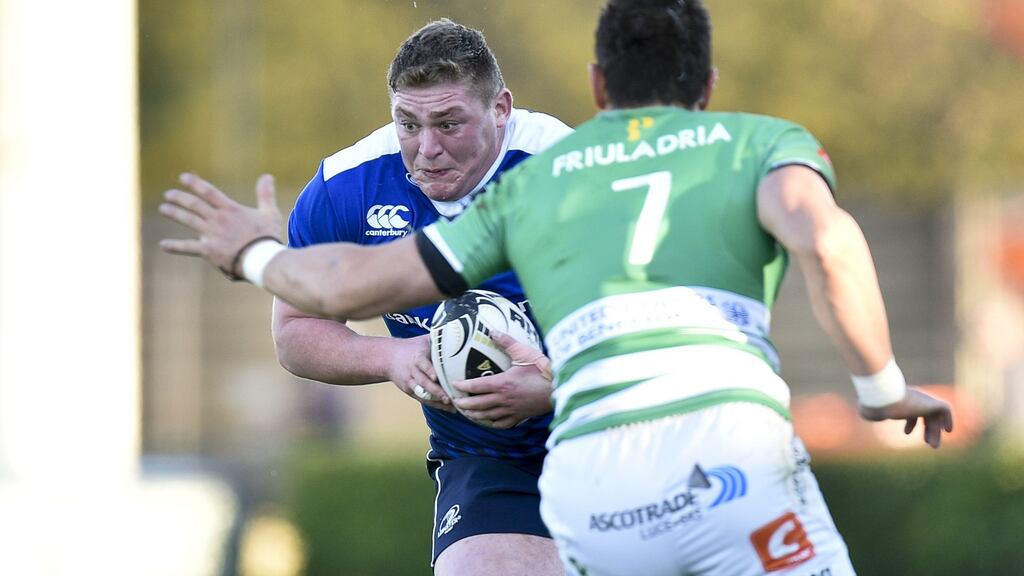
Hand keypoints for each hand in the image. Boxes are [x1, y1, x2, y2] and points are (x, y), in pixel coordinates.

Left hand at [159, 173, 283, 278]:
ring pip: (188, 220)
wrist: (261, 259)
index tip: (183, 178)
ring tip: (163, 208)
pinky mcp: (209, 250)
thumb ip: (266, 194)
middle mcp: (218, 219)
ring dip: (175, 213)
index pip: (209, 192)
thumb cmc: (267, 237)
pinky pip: (188, 248)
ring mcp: (211, 235)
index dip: (195, 183)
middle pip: (194, 205)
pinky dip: (175, 246)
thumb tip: (267, 176)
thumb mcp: (269, 213)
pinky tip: (163, 245)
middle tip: (168, 194)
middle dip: (180, 197)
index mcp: (230, 210)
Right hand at [387, 335, 453, 412]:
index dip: (429, 370)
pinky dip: (435, 404)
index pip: (422, 364)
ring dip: (437, 400)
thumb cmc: (412, 347)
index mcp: (417, 357)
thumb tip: (460, 331)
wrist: (388, 358)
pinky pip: (423, 399)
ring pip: (423, 393)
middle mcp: (412, 371)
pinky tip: (449, 408)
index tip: (436, 377)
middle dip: (436, 391)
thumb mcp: (423, 340)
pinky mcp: (410, 391)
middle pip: (423, 382)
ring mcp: (410, 382)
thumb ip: (439, 338)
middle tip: (448, 397)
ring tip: (452, 405)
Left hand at [452, 331, 553, 428]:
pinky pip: (502, 423)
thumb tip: (492, 331)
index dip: (463, 386)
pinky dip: (493, 423)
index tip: (453, 384)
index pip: (476, 386)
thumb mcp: (524, 352)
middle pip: (478, 404)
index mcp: (502, 383)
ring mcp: (511, 410)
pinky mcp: (520, 416)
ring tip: (467, 413)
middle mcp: (504, 399)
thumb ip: (507, 342)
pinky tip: (489, 421)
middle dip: (464, 403)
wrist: (559, 388)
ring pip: (488, 415)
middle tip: (455, 401)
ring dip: (475, 414)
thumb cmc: (542, 370)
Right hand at [858, 386, 953, 448]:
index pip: (910, 411)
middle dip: (927, 430)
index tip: (906, 433)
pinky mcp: (932, 402)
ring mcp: (924, 399)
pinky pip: (945, 409)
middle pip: (925, 415)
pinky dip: (949, 419)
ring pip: (935, 415)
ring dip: (935, 431)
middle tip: (929, 445)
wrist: (885, 399)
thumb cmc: (876, 405)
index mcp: (902, 400)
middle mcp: (915, 399)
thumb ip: (871, 412)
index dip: (910, 422)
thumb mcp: (870, 410)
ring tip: (933, 446)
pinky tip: (948, 431)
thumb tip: (866, 413)